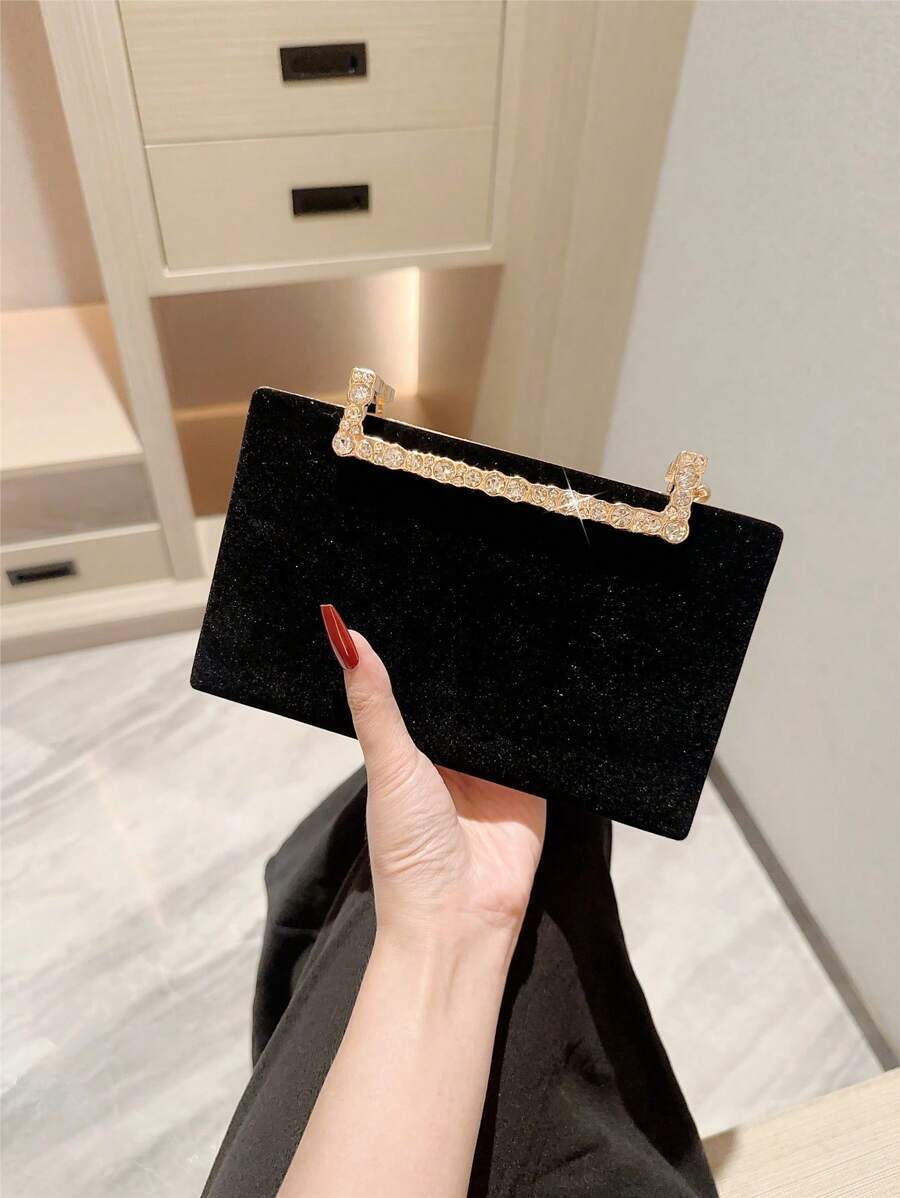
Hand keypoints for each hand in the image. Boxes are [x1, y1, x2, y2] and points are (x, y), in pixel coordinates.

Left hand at [320, 605, 545, 948]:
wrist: (461, 919)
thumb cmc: (408, 854)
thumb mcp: (388, 766)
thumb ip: (375, 703)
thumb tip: (342, 634)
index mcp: (411, 747)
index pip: (420, 684)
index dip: (425, 648)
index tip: (427, 592)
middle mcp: (453, 754)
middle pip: (466, 695)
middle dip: (473, 662)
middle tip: (486, 595)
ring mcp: (496, 768)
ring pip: (506, 713)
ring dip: (511, 687)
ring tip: (522, 620)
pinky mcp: (534, 783)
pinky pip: (542, 742)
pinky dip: (546, 720)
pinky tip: (554, 679)